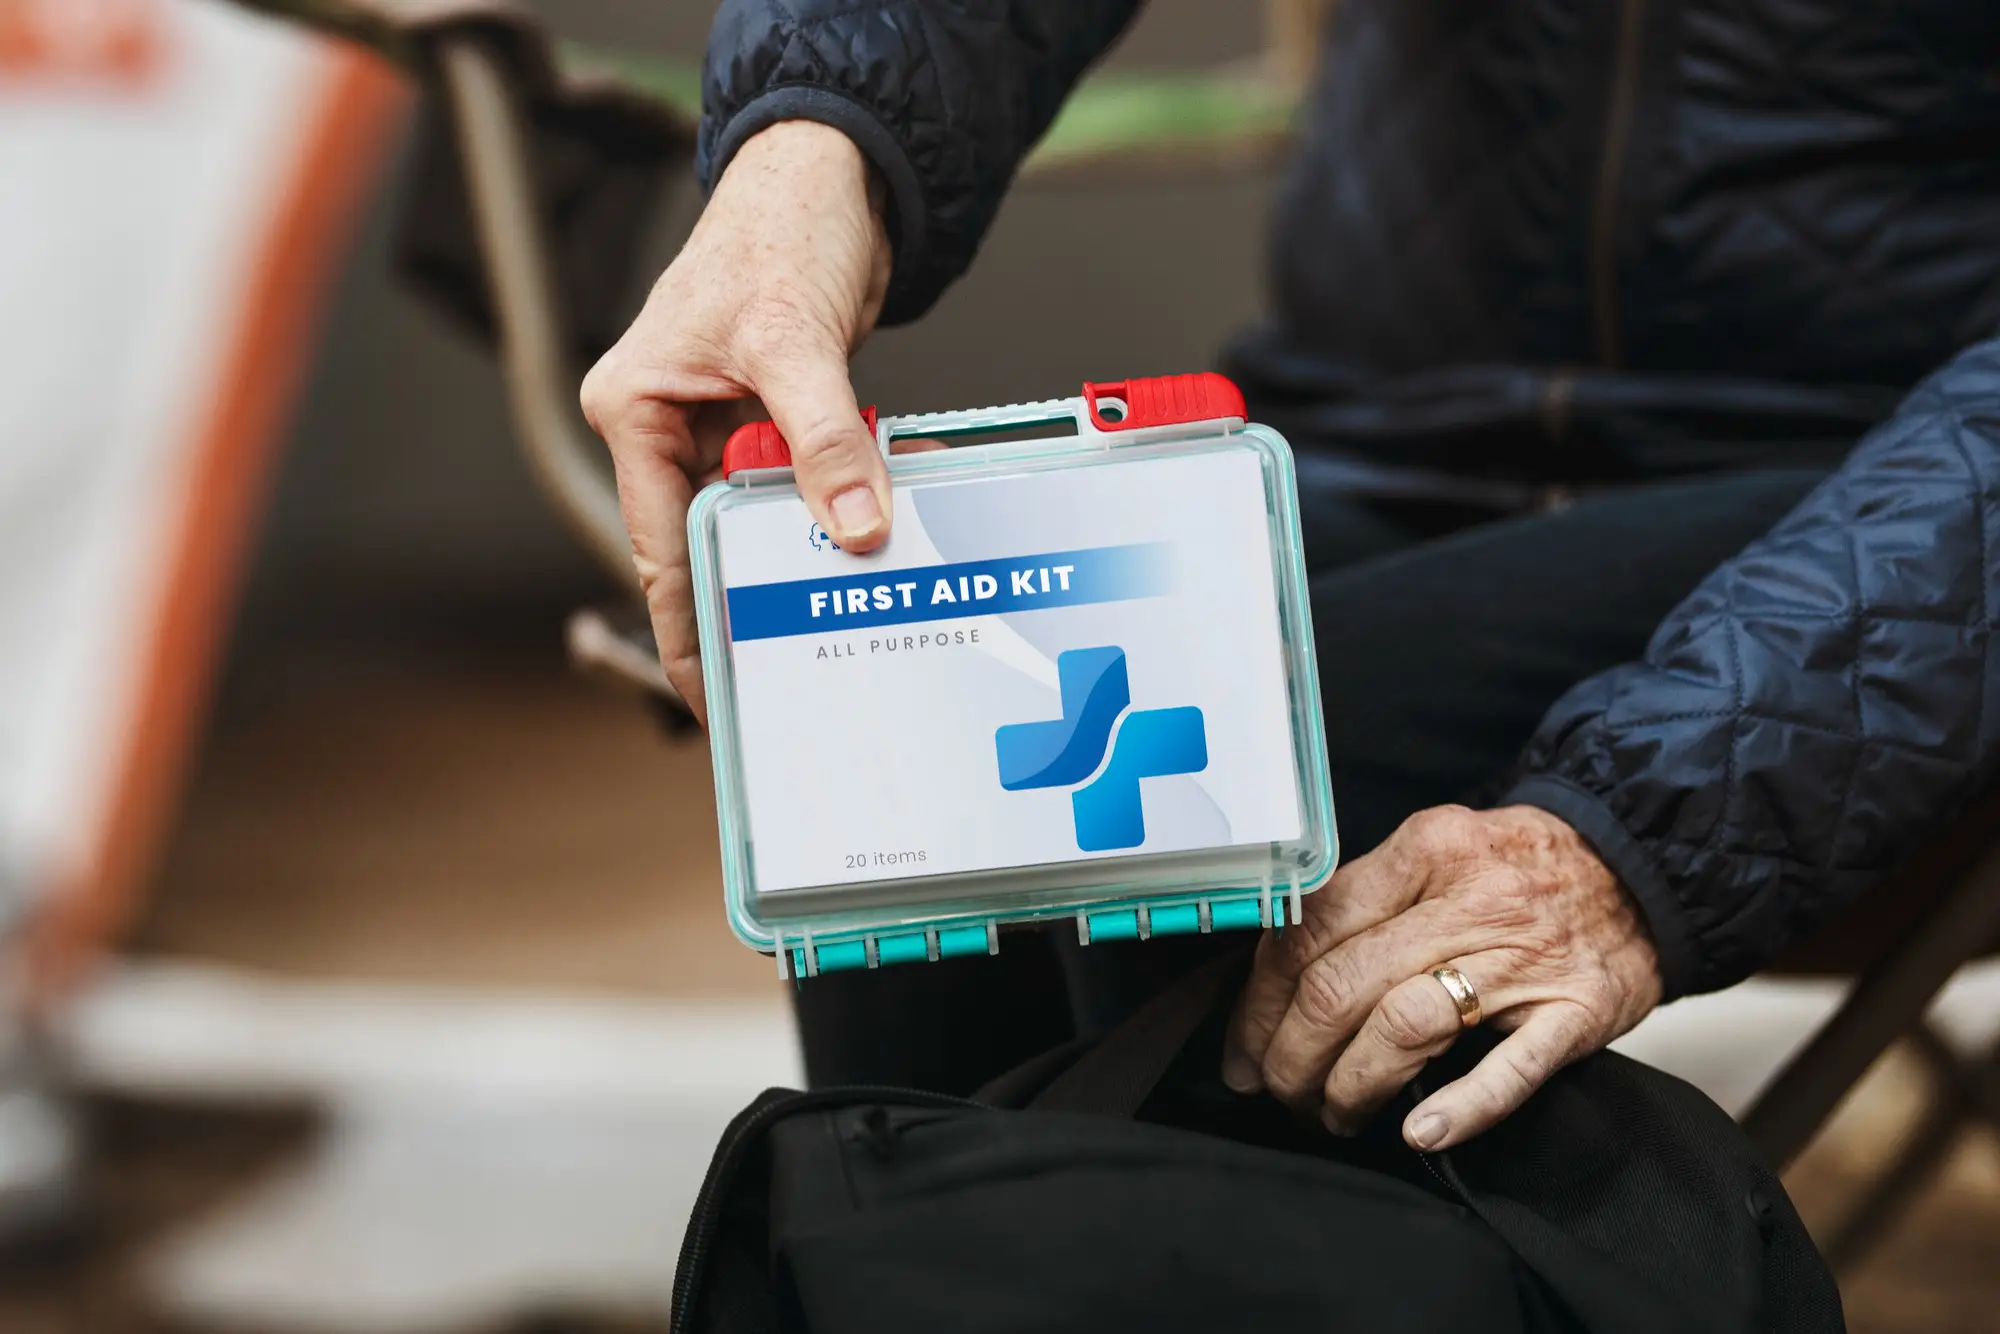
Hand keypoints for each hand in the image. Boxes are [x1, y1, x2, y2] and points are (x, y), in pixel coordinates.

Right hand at [580, 120, 893, 722]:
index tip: (711, 686)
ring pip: (762, 513)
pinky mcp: (775, 415)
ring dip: (806, 546)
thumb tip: (854, 525)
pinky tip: (868, 535)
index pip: (659, 540)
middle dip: (754, 589)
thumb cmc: (777, 227)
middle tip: (794, 662)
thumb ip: (823, 439)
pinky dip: (835, 504)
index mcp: (634, 406)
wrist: (836, 173)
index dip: (688, 620)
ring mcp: (722, 421)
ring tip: (840, 607)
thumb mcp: (794, 344)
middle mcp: (668, 421)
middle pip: (710, 535)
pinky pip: (802, 482)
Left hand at [1222, 805, 1661, 1151]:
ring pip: (1405, 1024)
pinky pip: (1512, 1066)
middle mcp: (1470, 898)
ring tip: (1331, 1113)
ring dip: (1350, 1085)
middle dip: (1291, 1054)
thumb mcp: (1437, 853)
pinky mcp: (1577, 1010)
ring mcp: (1526, 957)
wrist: (1642, 866)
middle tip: (1276, 1090)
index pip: (1311, 928)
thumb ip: (1365, 900)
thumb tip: (1270, 978)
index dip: (1260, 999)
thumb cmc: (1518, 869)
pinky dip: (1461, 1105)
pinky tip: (1419, 1132)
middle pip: (1343, 985)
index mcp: (1423, 851)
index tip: (1243, 1044)